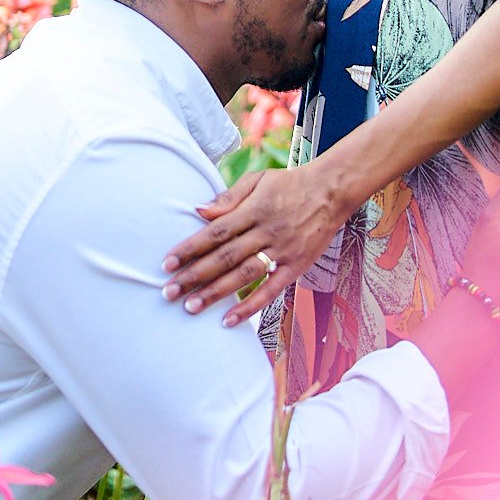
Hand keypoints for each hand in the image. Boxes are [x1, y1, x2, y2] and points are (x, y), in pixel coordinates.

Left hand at [163, 163, 347, 326]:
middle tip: (169, 292)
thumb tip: (198, 211)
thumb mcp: (258, 180)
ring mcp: (282, 250)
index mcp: (254, 209)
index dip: (190, 248)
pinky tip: (228, 320)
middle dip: (195, 275)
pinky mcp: (296, 266)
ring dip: (216, 293)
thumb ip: (228, 197)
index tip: (167, 263)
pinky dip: (250, 306)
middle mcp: (266, 231)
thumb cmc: (290, 184)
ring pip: (244, 275)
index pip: (216, 231)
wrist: (332, 191)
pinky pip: (271, 290)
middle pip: (225, 257)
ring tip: (190, 308)